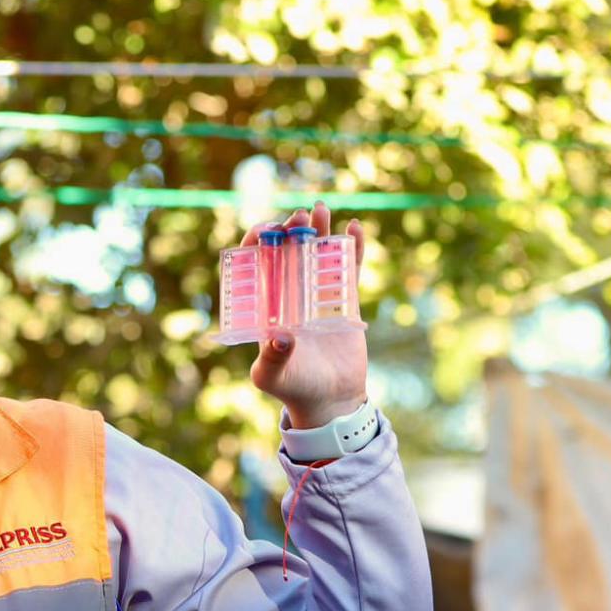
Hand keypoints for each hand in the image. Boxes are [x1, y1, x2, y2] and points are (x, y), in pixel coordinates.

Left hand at [242, 201, 368, 429]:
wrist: (329, 401)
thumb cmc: (293, 389)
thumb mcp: (272, 377)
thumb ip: (272, 358)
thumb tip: (280, 336)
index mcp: (266, 307)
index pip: (255, 267)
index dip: (257, 244)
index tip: (265, 230)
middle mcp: (289, 297)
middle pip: (287, 253)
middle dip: (290, 231)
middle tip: (297, 217)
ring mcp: (317, 297)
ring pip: (317, 255)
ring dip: (318, 230)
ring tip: (320, 209)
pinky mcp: (344, 303)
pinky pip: (348, 270)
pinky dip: (352, 248)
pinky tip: (355, 228)